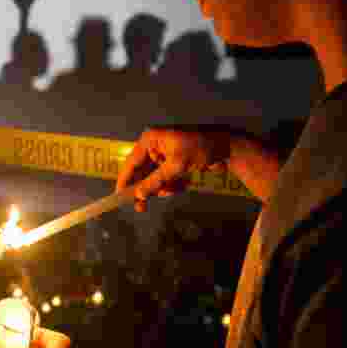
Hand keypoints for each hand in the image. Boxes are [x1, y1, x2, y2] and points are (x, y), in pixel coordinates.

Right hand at [115, 126, 233, 211]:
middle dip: (146, 188)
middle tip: (141, 207)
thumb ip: (155, 181)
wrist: (228, 147)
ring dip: (162, 188)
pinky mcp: (175, 163)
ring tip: (173, 190)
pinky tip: (182, 185)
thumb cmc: (200, 149)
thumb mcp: (176, 166)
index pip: (131, 162)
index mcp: (151, 140)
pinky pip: (166, 179)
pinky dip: (172, 185)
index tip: (118, 196)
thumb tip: (138, 195)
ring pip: (154, 178)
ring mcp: (165, 155)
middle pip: (142, 172)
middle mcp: (155, 146)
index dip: (125, 180)